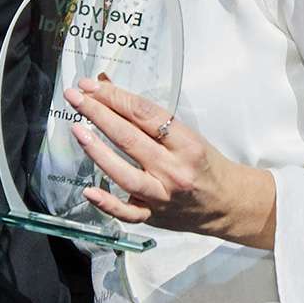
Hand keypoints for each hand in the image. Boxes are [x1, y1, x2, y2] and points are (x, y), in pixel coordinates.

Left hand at [63, 77, 275, 249]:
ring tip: (77, 129)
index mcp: (186, 143)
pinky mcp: (153, 216)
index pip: (144, 114)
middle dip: (98, 113)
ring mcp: (163, 196)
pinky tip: (88, 191)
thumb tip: (108, 88)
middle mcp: (174, 169)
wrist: (228, 203)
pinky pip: (128, 213)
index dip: (115, 97)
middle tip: (75, 97)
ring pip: (125, 173)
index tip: (91, 86)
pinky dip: (107, 203)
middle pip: (130, 138)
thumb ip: (146, 116)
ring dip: (97, 150)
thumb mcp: (185, 133)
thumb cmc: (204, 164)